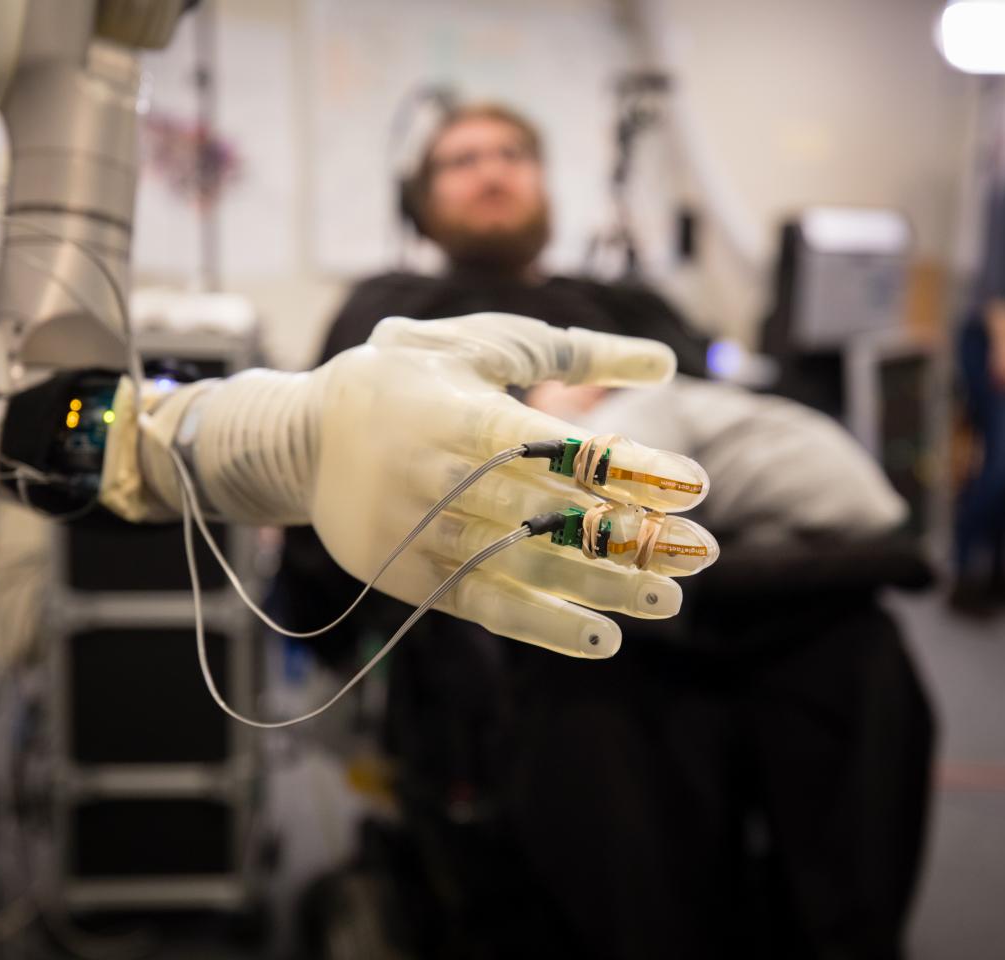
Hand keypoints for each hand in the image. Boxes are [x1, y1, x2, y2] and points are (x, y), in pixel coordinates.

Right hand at [306, 314, 714, 656]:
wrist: (301, 440)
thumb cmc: (407, 380)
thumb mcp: (479, 345)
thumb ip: (573, 353)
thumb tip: (667, 363)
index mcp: (456, 409)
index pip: (553, 444)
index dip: (624, 466)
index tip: (692, 484)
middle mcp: (436, 474)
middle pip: (548, 513)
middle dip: (630, 536)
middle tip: (704, 552)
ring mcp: (420, 532)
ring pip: (523, 565)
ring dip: (600, 588)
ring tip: (668, 600)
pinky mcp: (410, 577)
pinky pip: (484, 606)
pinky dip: (543, 625)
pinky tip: (602, 638)